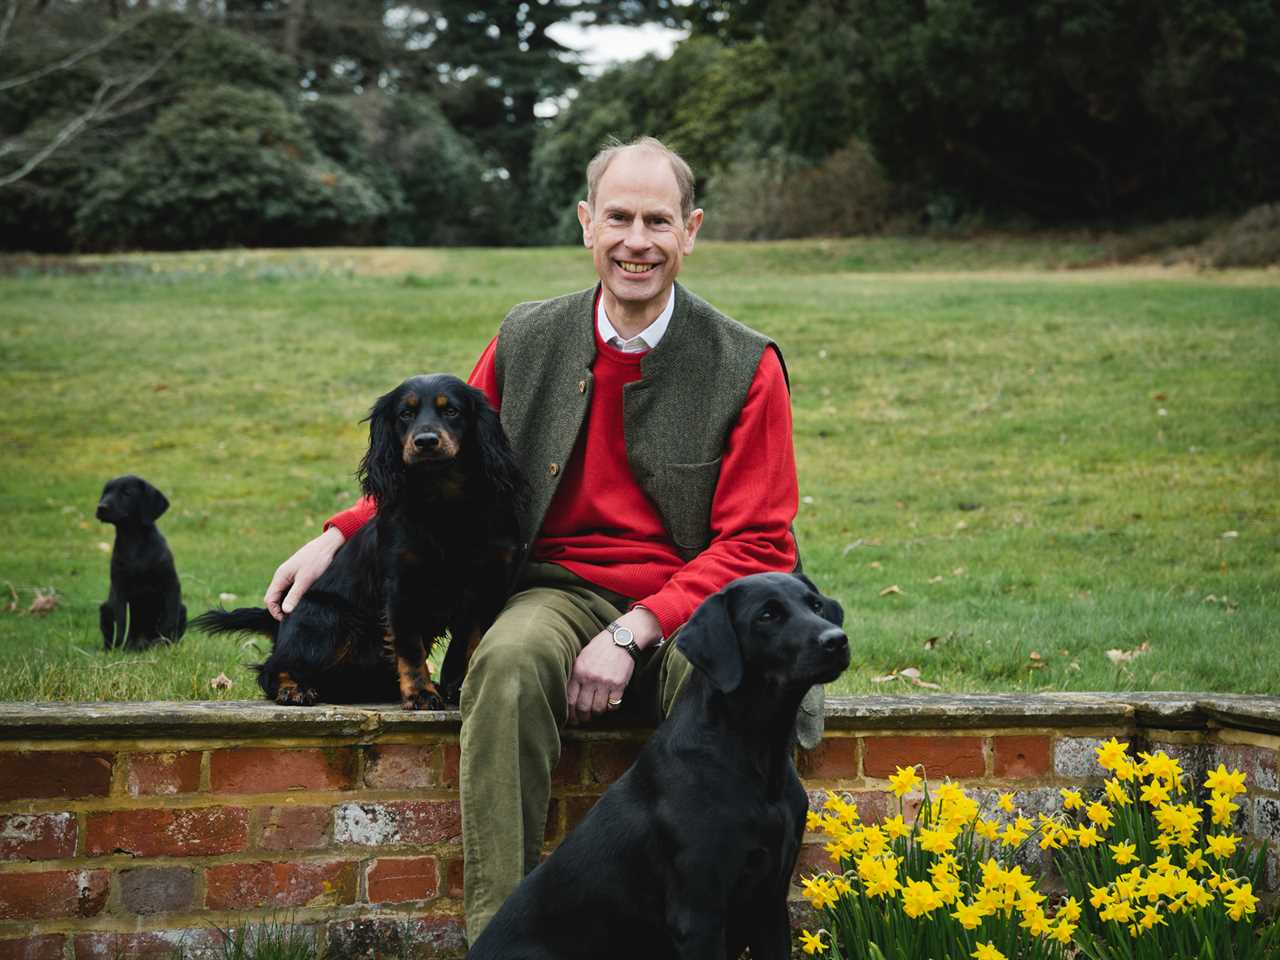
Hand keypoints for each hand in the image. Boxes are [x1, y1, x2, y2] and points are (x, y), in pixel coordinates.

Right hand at [264, 526, 344, 620]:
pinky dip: (296, 597)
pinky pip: (292, 590)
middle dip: (281, 609)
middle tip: (294, 618)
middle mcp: (282, 576)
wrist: (328, 545)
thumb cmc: (317, 560)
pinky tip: (305, 602)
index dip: (275, 612)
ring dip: (289, 603)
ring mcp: (290, 576)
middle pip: (275, 598)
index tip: (287, 620)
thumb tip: (284, 611)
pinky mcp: (299, 575)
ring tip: (300, 611)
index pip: (269, 599)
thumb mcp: (306, 579)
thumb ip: (294, 595)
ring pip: (284, 594)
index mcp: (280, 577)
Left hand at [566, 607, 661, 724]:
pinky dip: (610, 708)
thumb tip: (568, 696)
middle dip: (583, 717)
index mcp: (578, 671)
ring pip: (598, 709)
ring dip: (597, 713)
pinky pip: (613, 705)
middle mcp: (590, 678)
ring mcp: (605, 682)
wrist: (621, 638)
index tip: (572, 719)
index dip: (570, 713)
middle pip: (583, 707)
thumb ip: (575, 674)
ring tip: (596, 712)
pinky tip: (608, 704)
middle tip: (583, 719)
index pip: (570, 699)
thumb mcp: (582, 657)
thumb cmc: (600, 648)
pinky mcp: (619, 685)